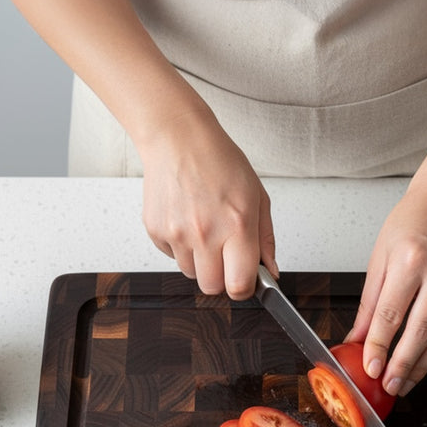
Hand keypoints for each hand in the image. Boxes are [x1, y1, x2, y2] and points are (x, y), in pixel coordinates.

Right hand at [139, 104, 276, 297]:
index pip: (239, 285)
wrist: (178, 138)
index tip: (245, 280)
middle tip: (225, 255)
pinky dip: (181, 247)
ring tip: (205, 230)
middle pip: (212, 288)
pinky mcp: (156, 231)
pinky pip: (172, 257)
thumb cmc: (220, 162)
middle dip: (221, 278)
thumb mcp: (257, 197)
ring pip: (191, 274)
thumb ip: (265, 240)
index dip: (244, 288)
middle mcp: (205, 233)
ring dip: (200, 262)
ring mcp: (177, 233)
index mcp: (237, 226)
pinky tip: (187, 220)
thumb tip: (271, 271)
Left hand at [346, 174, 426, 395]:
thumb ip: (370, 302)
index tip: (370, 368)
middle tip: (389, 386)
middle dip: (402, 365)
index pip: (391, 315)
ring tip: (405, 383)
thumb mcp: (380, 256)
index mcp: (410, 259)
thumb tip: (358, 338)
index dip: (379, 347)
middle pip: (420, 331)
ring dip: (422, 365)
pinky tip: (423, 361)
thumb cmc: (412, 221)